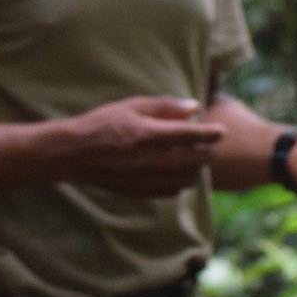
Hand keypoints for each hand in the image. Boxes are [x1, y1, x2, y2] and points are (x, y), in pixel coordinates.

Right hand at [62, 96, 223, 197]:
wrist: (73, 153)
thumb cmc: (103, 123)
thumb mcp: (132, 106)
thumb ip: (165, 107)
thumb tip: (194, 107)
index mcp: (147, 135)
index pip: (191, 135)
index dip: (212, 133)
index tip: (222, 131)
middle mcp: (149, 160)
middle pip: (195, 161)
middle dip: (207, 152)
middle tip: (206, 143)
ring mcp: (144, 178)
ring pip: (187, 179)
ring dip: (195, 168)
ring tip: (191, 157)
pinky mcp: (139, 191)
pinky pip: (172, 191)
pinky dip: (180, 181)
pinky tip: (175, 170)